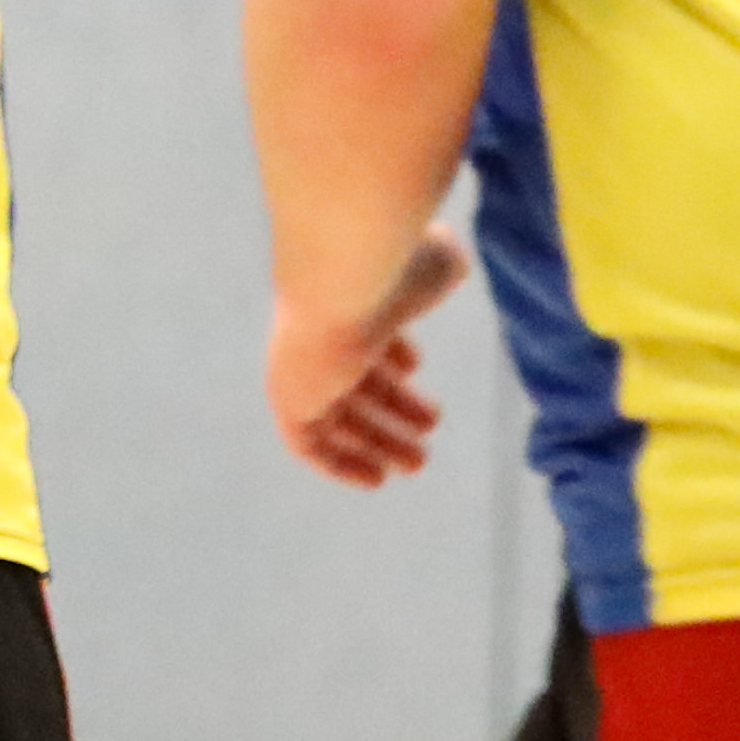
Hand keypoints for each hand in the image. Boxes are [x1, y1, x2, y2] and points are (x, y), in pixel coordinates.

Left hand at [266, 229, 471, 490]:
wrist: (343, 278)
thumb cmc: (395, 267)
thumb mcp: (434, 261)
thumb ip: (444, 264)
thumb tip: (452, 265)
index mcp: (340, 295)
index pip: (359, 329)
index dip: (389, 351)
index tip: (415, 365)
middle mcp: (312, 331)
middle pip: (351, 377)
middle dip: (393, 405)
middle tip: (429, 429)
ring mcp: (297, 367)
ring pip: (336, 415)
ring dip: (377, 441)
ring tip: (417, 464)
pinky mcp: (287, 399)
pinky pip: (308, 443)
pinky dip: (338, 463)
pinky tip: (375, 479)